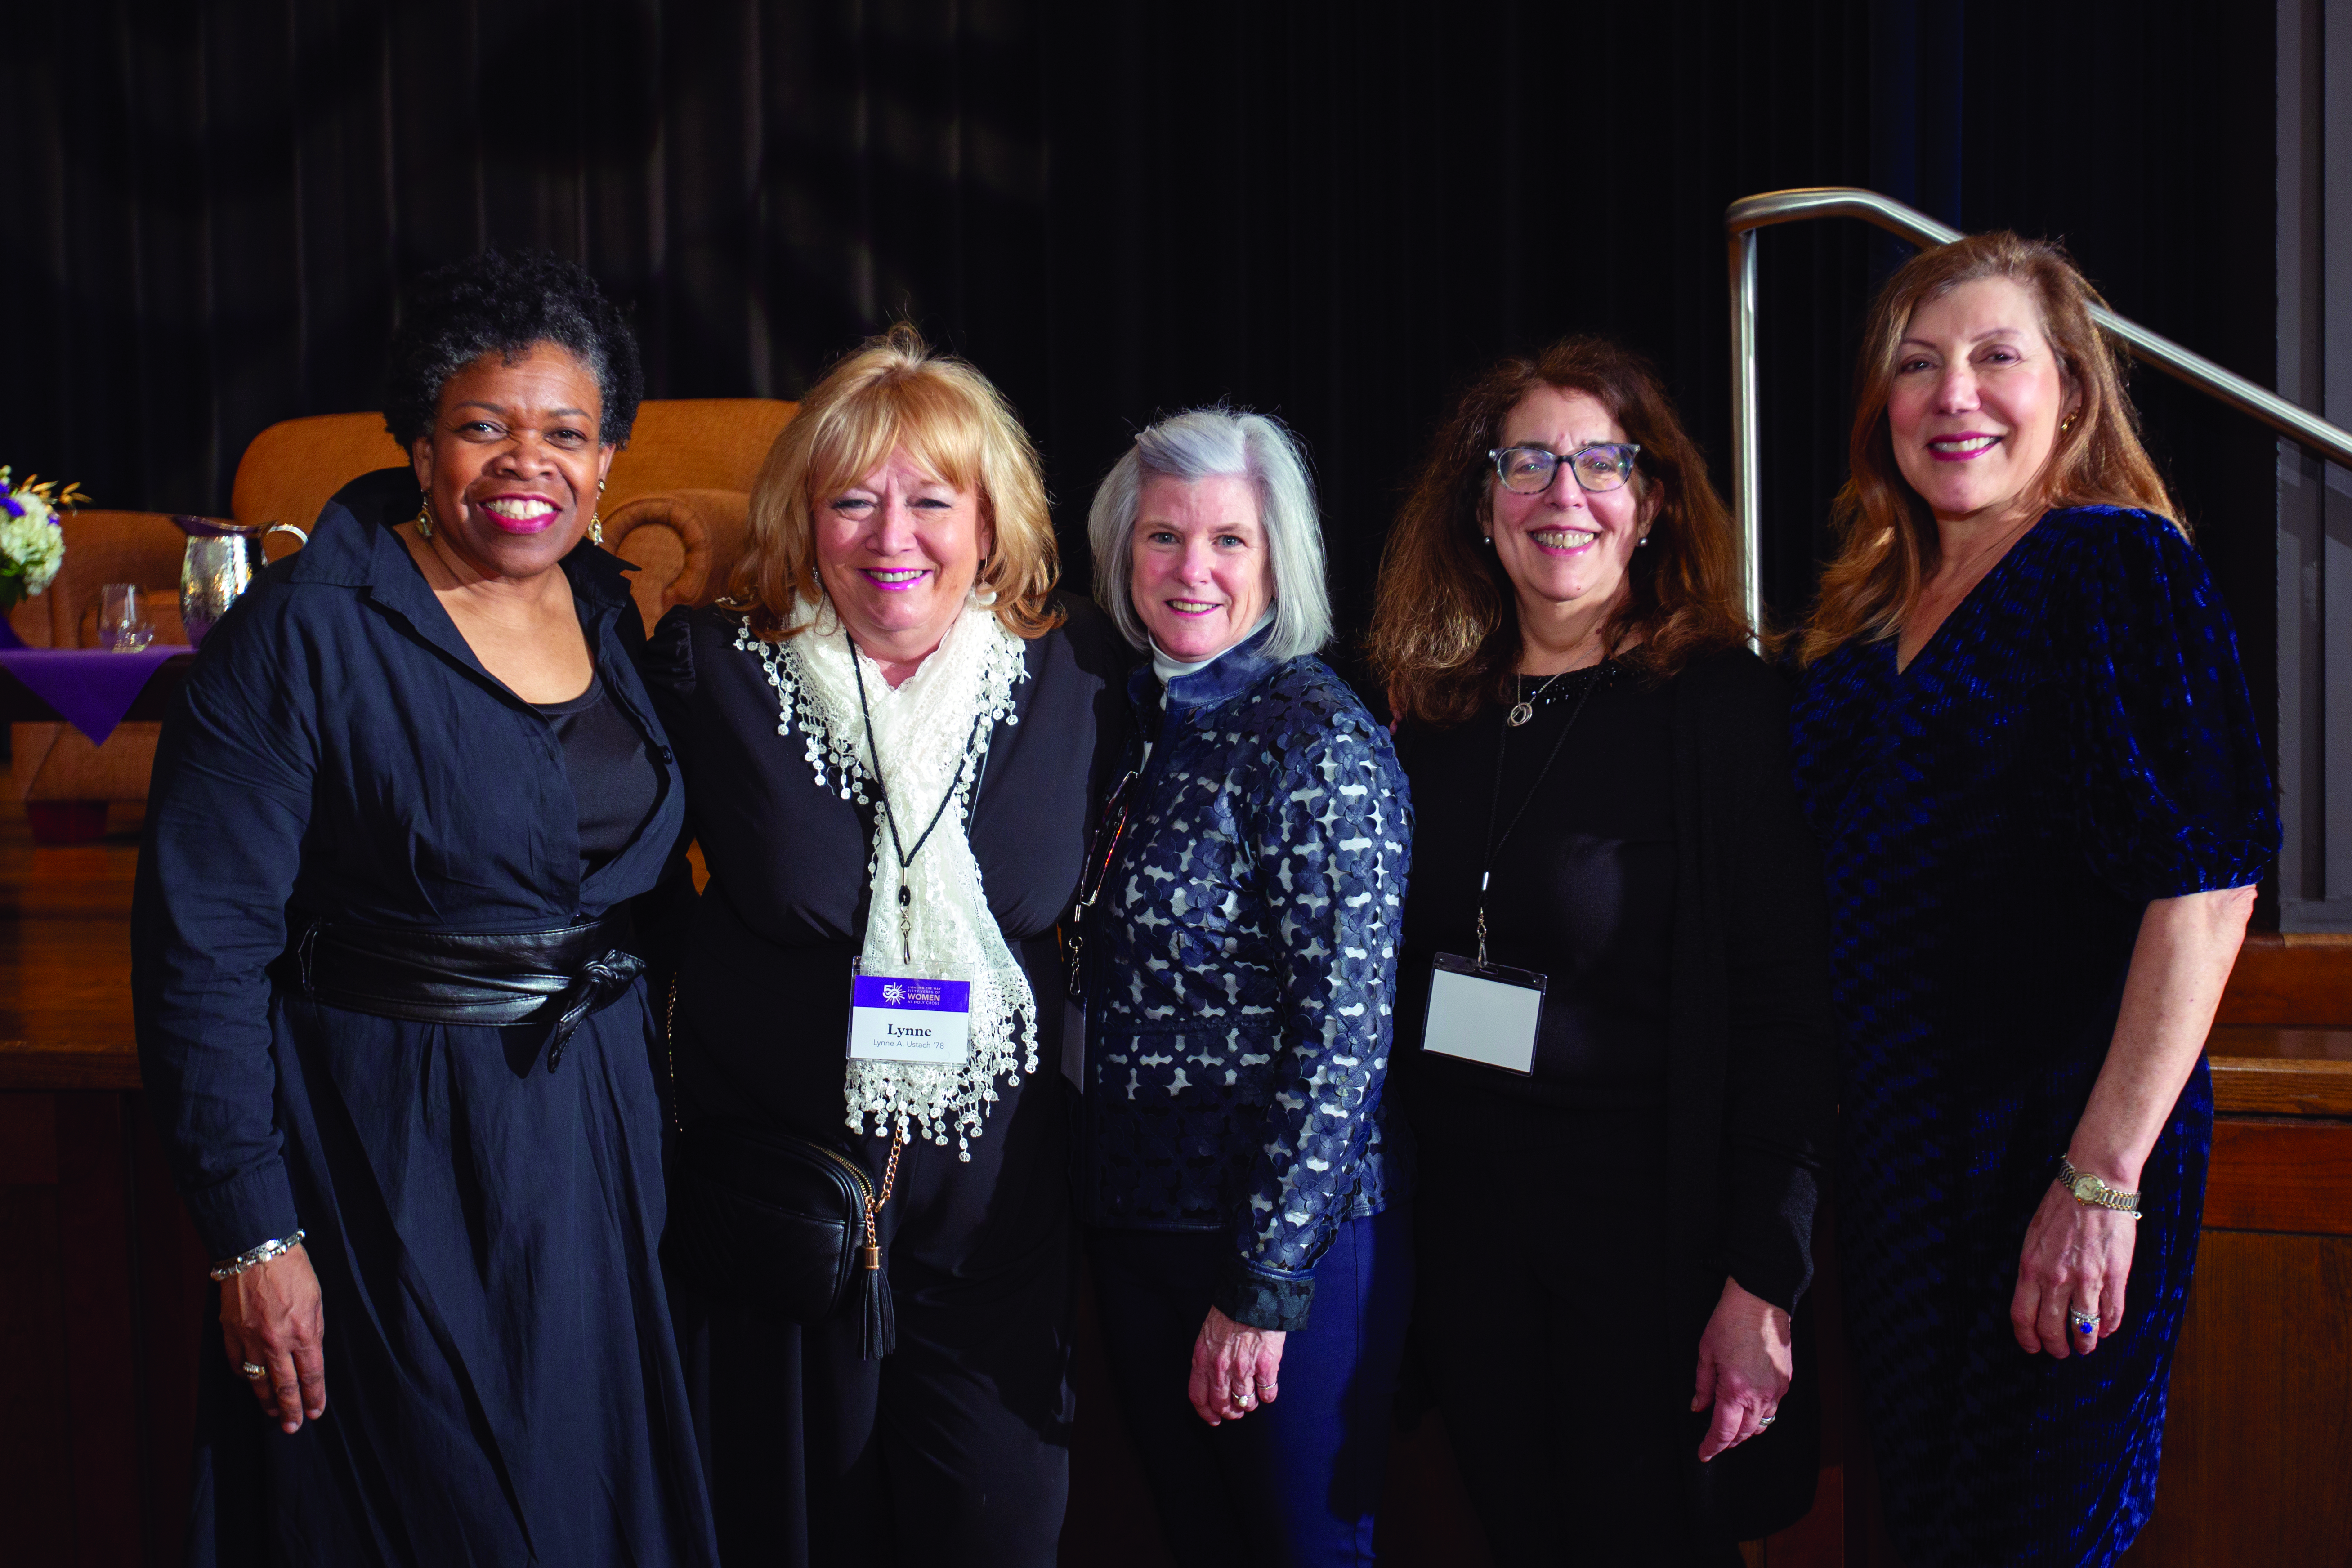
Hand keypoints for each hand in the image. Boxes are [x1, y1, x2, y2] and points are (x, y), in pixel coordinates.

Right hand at [220, 1243, 325, 1432]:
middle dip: (291, 1409)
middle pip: (285, 1386)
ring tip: (273, 1414)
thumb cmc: (293, 1270)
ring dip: (266, 1400)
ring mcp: (250, 1340)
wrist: (257, 1251)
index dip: (314, 1396)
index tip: (316, 1411)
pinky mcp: (230, 1333)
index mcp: (304, 1332)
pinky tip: (250, 1383)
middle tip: (293, 1426)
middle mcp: (277, 1342)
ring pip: (258, 1381)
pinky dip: (243, 1376)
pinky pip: (237, 1363)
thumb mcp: (317, 1300)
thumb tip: (310, 1355)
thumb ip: (313, 1331)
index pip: (311, 1375)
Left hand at [1188, 1306, 1285, 1424]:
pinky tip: (1267, 1390)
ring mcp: (1244, 1368)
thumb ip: (1208, 1357)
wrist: (1253, 1293)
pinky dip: (1268, 1396)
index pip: (1198, 1396)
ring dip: (1249, 1404)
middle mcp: (1221, 1368)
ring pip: (1245, 1402)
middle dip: (1230, 1412)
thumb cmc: (1231, 1310)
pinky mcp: (1266, 1365)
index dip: (1206, 1413)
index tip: (1214, 1420)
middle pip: (1222, 1404)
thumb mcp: (1208, 1333)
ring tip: (1253, 1398)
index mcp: (1203, 1358)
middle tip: (1236, 1411)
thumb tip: (1212, 1377)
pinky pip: (1267, 1393)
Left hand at [1691, 1277, 1792, 1460]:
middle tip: (1715, 1443)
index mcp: (1735, 1389)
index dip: (1712, 1446)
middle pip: (1745, 1433)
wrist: (1761, 1299)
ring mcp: (1776, 1389)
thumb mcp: (1706, 1353)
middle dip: (1729, 1441)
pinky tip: (1749, 1410)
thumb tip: (1698, 1408)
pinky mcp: (1785, 1381)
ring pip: (1761, 1424)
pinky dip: (1760, 1415)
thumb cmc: (1730, 1320)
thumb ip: (1702, 1386)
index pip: (1723, 1431)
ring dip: (1746, 1431)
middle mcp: (1759, 1395)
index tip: (1704, 1454)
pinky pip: (1773, 1408)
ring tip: (1731, 1430)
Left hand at [2011, 1177, 2135, 1357]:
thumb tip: (2036, 1297)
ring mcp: (2086, 1279)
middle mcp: (2056, 1278)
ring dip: (2085, 1343)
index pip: (2022, 1316)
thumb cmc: (2061, 1207)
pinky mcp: (2114, 1276)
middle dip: (2056, 1346)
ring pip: (2084, 1327)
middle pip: (2052, 1328)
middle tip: (2061, 1351)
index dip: (2027, 1338)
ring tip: (2086, 1347)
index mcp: (2031, 1267)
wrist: (2094, 1185)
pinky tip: (2107, 1331)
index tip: (2033, 1347)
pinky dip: (2109, 1327)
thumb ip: (2034, 1268)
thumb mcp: (2033, 1236)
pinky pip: (2112, 1313)